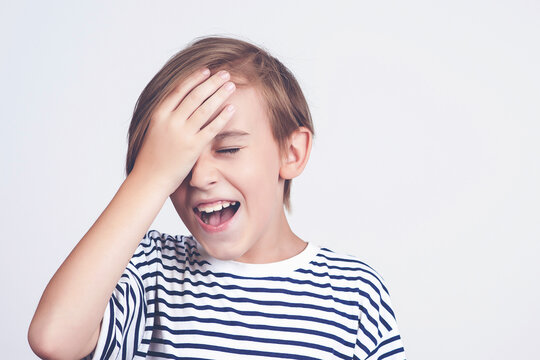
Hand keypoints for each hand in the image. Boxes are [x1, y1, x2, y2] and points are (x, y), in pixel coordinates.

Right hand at [131, 68, 235, 194]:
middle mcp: (171, 121)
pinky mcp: (193, 147)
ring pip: (205, 108)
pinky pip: (211, 128)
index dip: (194, 78)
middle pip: (195, 95)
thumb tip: (180, 102)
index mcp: (160, 114)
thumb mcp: (155, 129)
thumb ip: (167, 115)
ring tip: (231, 86)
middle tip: (225, 74)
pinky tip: (231, 109)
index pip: (180, 89)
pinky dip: (222, 117)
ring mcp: (182, 134)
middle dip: (212, 82)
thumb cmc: (152, 155)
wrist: (150, 178)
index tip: (206, 70)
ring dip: (219, 94)